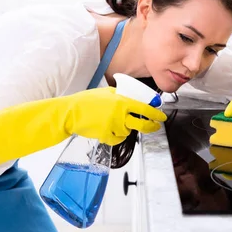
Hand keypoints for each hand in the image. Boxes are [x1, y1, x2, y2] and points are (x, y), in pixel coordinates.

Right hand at [0, 87, 166, 163]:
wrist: (70, 113)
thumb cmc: (86, 102)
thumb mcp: (106, 92)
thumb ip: (121, 96)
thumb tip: (133, 98)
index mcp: (121, 102)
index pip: (145, 108)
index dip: (156, 114)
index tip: (161, 116)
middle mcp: (120, 114)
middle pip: (143, 124)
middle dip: (152, 126)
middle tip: (155, 126)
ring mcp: (114, 126)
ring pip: (129, 132)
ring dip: (126, 129)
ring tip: (115, 123)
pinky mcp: (107, 136)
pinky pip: (117, 139)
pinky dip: (116, 136)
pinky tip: (108, 129)